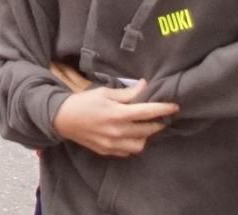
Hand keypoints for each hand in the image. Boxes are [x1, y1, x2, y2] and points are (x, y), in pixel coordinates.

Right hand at [53, 80, 179, 157]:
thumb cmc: (84, 102)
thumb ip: (127, 93)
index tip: (175, 106)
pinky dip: (134, 144)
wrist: (62, 119)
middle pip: (147, 130)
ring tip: (146, 127)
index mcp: (117, 114)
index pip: (147, 112)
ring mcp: (113, 144)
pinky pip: (128, 152)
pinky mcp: (108, 151)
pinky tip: (132, 135)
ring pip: (140, 145)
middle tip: (162, 116)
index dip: (163, 109)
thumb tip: (145, 86)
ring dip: (146, 136)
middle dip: (158, 123)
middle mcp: (118, 132)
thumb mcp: (104, 92)